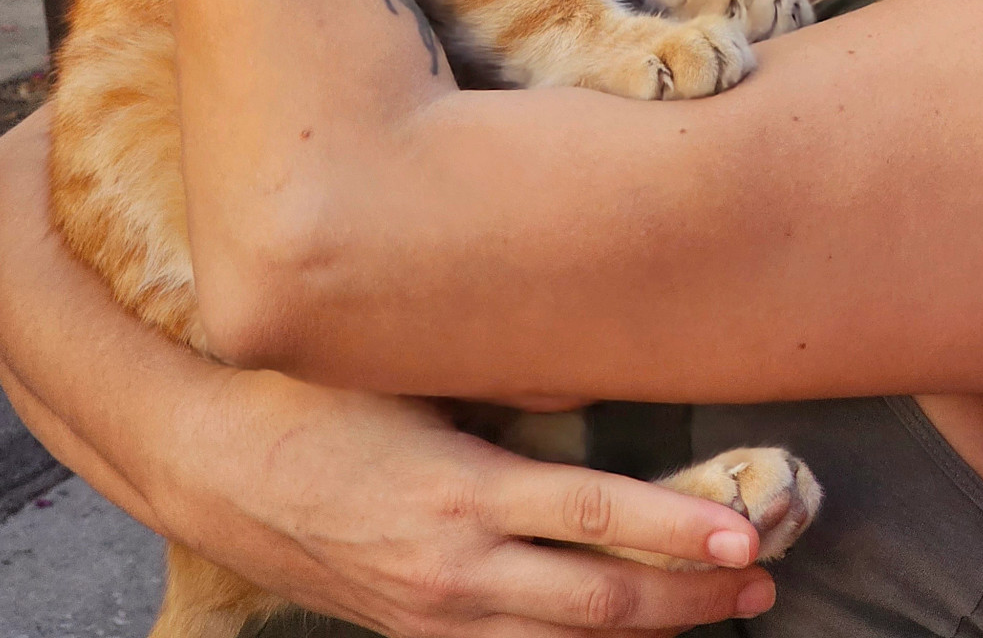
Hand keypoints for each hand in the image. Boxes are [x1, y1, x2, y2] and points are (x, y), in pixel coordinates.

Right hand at [164, 365, 776, 637]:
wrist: (218, 466)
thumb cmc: (318, 401)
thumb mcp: (414, 375)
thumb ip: (506, 382)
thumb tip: (598, 371)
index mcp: (464, 491)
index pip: (599, 519)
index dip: (680, 532)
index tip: (746, 531)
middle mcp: (458, 568)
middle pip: (602, 601)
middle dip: (693, 597)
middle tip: (764, 577)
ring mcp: (436, 614)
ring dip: (655, 633)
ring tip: (727, 612)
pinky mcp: (417, 635)